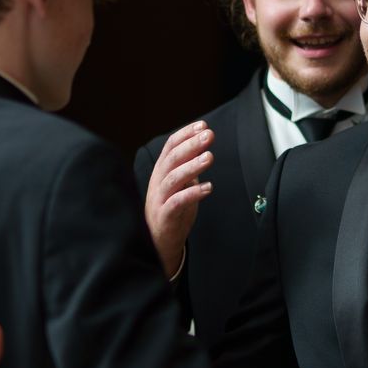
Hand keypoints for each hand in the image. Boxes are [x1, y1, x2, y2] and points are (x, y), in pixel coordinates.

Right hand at [143, 122, 214, 278]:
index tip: (203, 125)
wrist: (159, 242)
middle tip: (209, 136)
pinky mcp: (165, 216)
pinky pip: (177, 202)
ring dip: (192, 166)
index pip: (170, 147)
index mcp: (161, 171)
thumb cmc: (172, 210)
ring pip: (173, 178)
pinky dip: (192, 194)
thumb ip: (188, 167)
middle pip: (172, 159)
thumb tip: (202, 146)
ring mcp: (159, 199)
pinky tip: (208, 188)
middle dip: (191, 145)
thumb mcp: (181, 184)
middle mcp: (158, 182)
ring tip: (209, 157)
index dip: (186, 134)